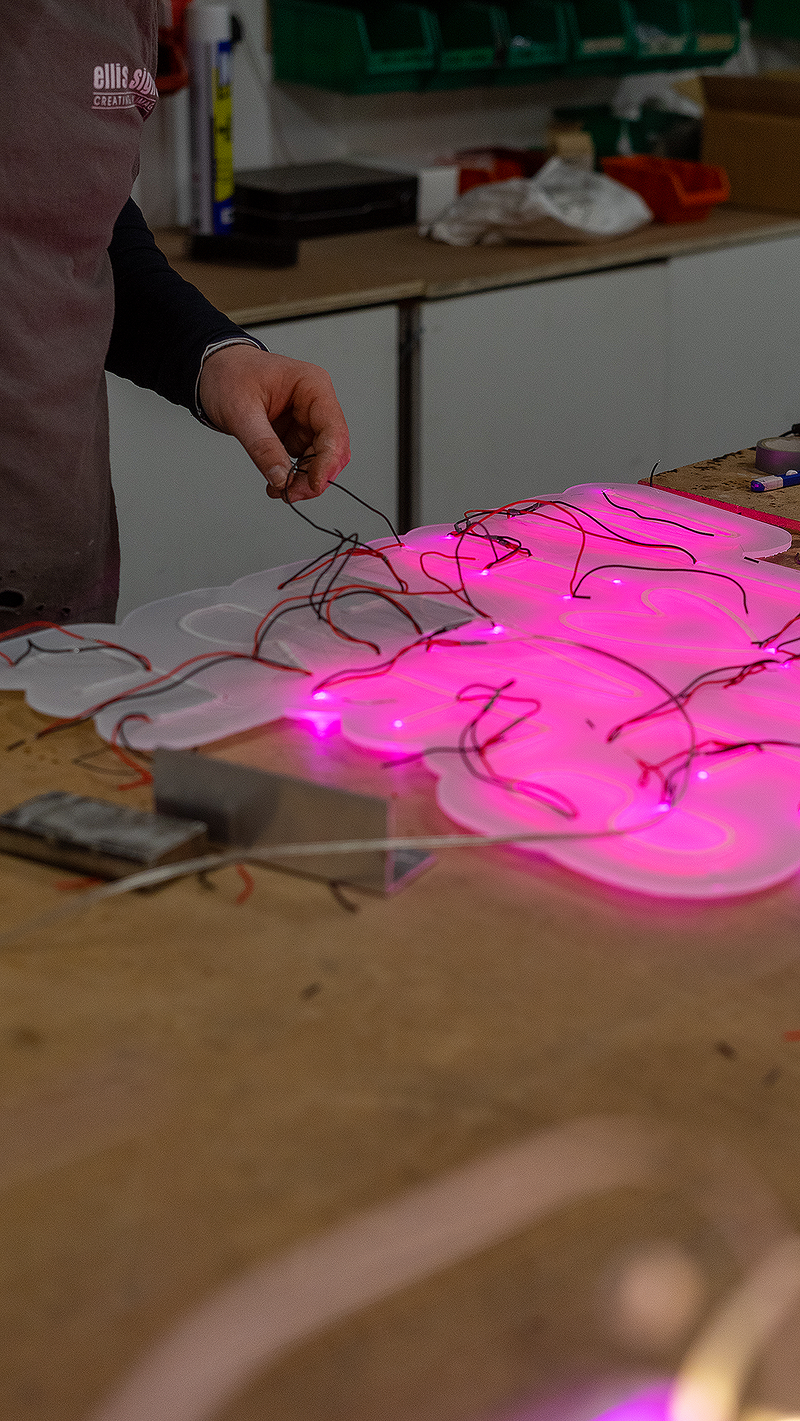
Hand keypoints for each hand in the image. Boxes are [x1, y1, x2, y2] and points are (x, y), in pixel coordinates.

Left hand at [198, 343, 350, 499]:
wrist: (213, 372)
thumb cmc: (229, 375)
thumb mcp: (241, 411)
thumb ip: (262, 446)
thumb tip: (280, 478)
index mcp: (312, 386)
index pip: (333, 429)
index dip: (328, 461)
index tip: (313, 484)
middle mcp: (316, 403)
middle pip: (332, 449)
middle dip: (315, 475)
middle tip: (290, 493)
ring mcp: (307, 420)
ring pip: (320, 460)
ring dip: (304, 480)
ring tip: (279, 489)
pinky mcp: (296, 433)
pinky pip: (304, 461)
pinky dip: (293, 476)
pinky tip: (277, 482)